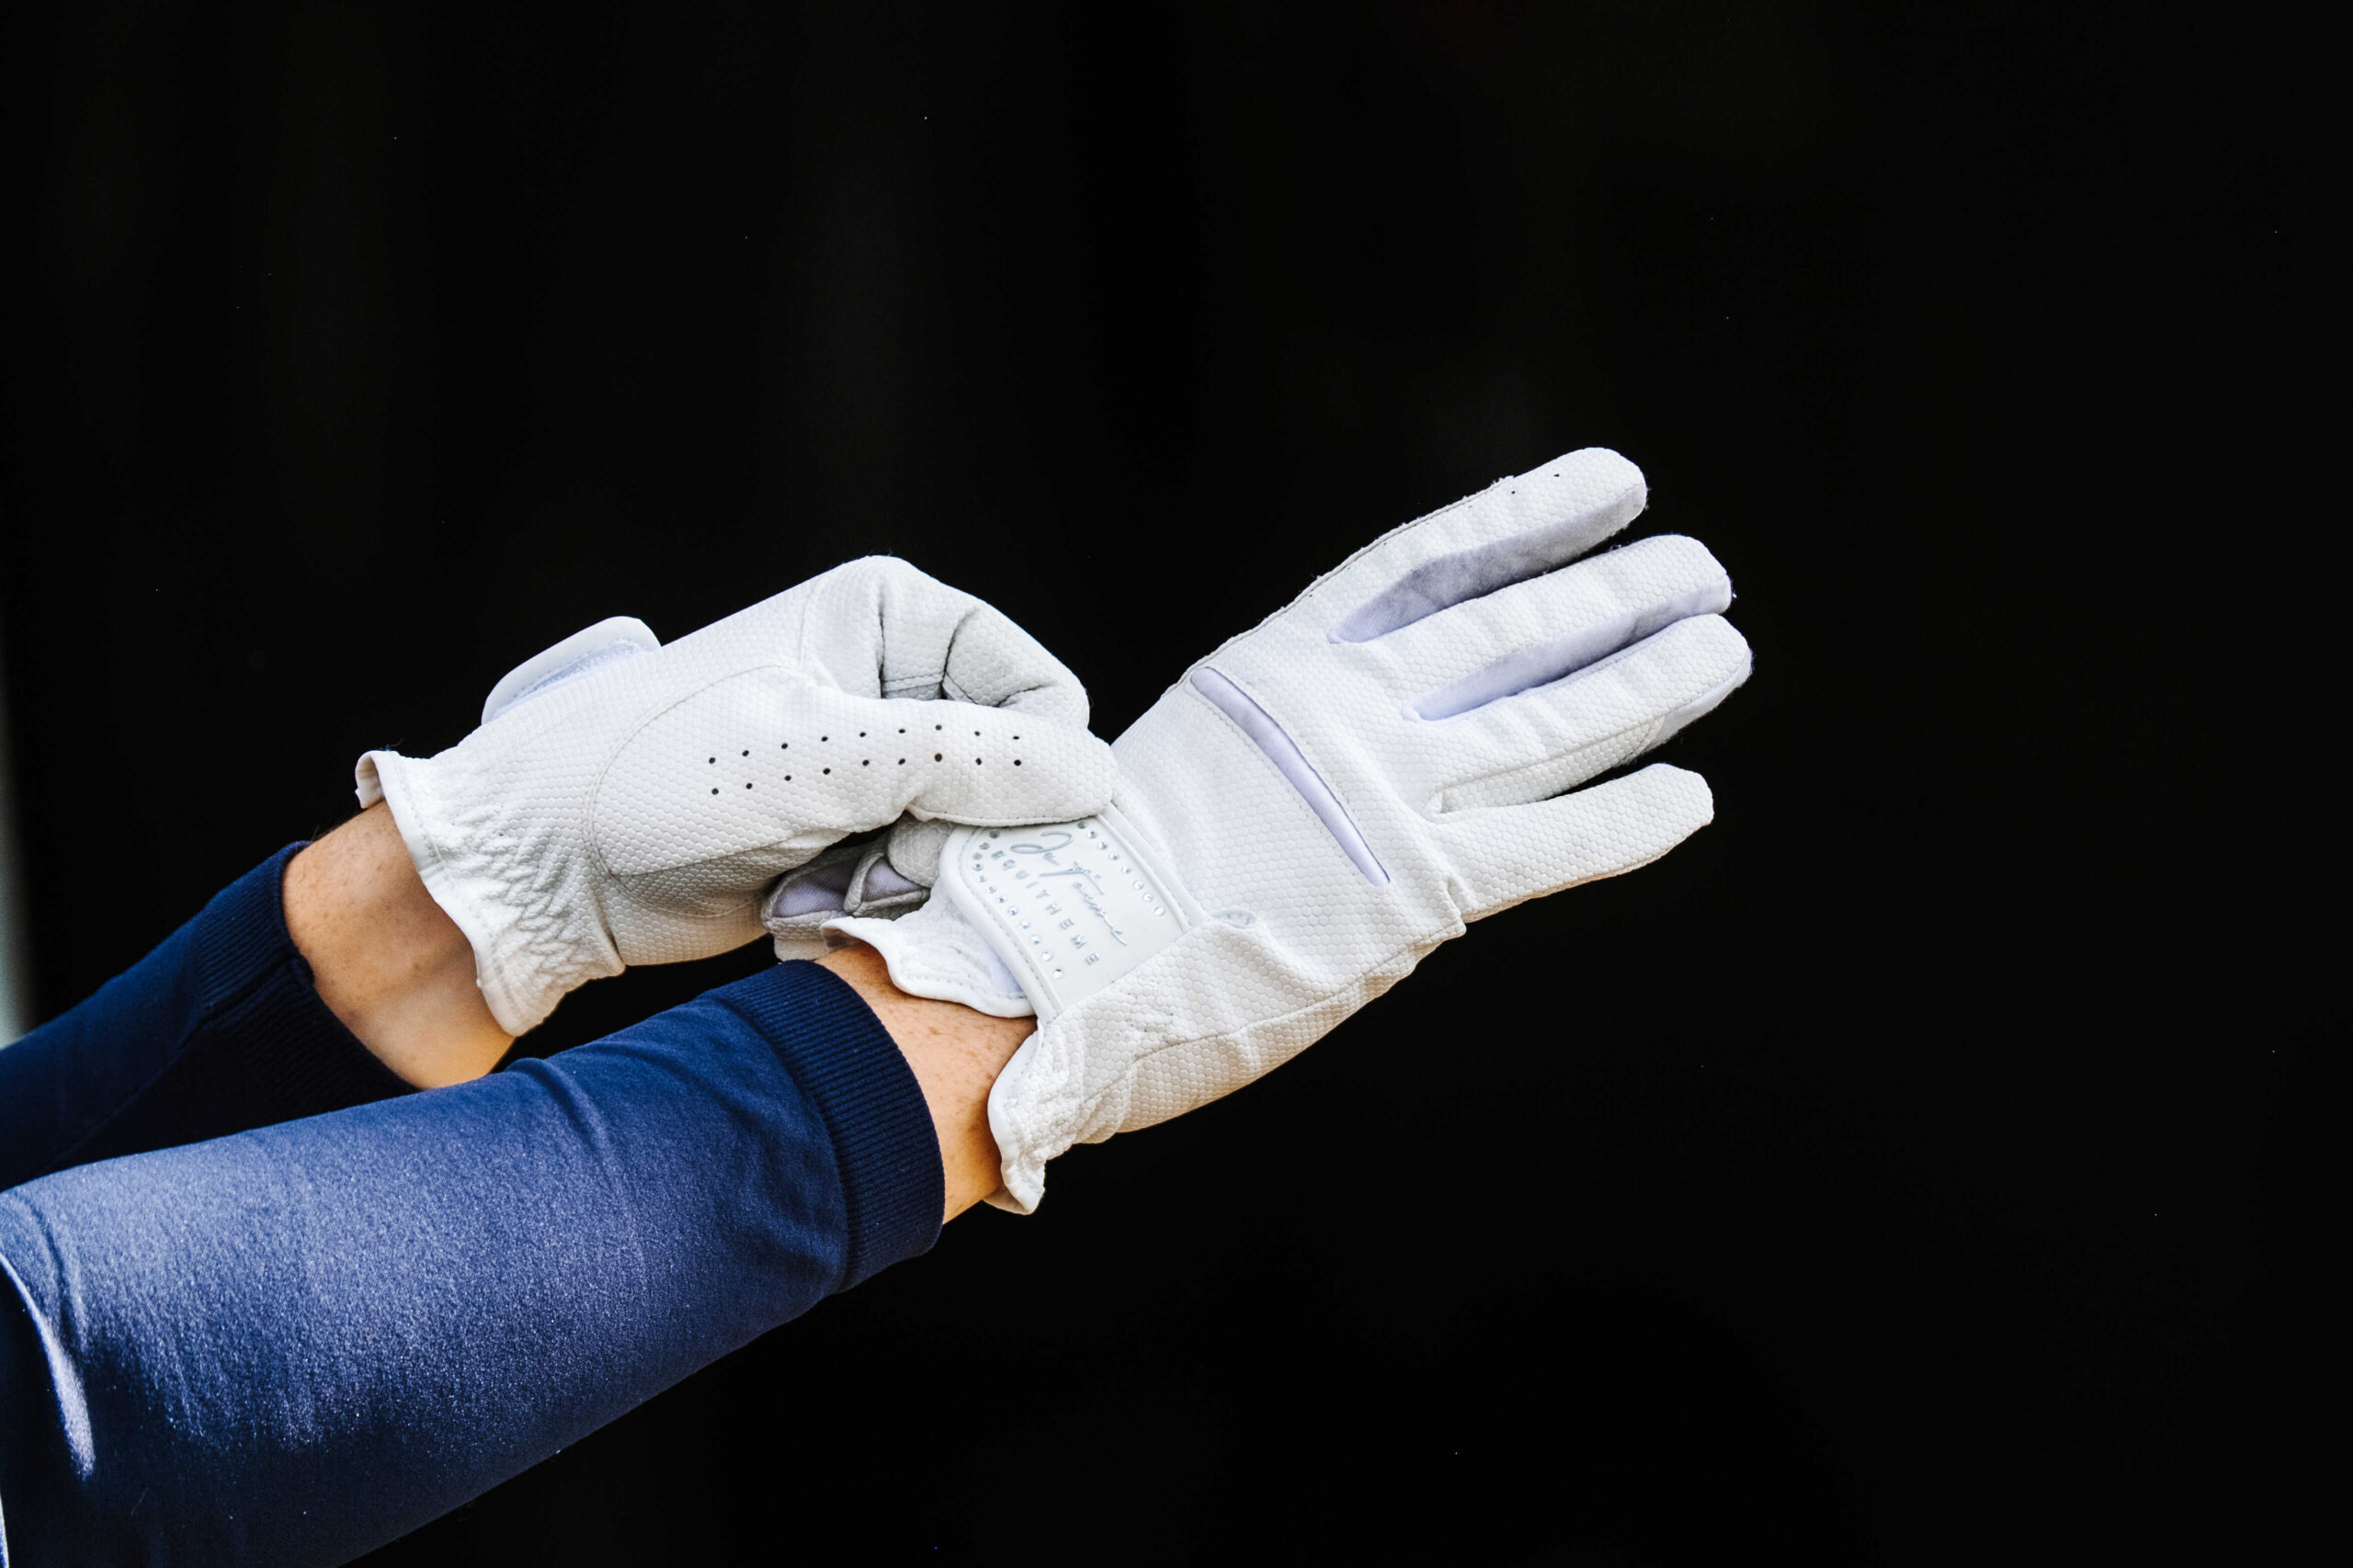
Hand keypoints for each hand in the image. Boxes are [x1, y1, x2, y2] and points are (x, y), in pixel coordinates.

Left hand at [358, 558, 1115, 1034]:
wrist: (539, 872)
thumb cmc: (654, 784)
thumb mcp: (815, 759)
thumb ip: (964, 761)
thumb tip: (1095, 778)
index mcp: (893, 617)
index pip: (1042, 695)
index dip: (1021, 771)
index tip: (937, 820)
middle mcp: (895, 680)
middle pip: (1018, 774)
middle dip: (964, 837)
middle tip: (876, 865)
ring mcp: (873, 763)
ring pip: (979, 838)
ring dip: (920, 882)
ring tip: (829, 887)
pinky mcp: (849, 835)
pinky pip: (927, 878)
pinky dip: (885, 907)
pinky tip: (813, 908)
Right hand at [836, 449, 1750, 1209]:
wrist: (1029, 964)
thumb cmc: (1060, 885)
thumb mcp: (1161, 766)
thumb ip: (1253, 754)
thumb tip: (1305, 767)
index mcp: (1275, 671)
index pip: (1424, 567)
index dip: (1524, 518)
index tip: (1605, 483)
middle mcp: (1342, 715)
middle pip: (1511, 632)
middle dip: (1617, 596)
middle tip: (1695, 570)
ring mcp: (1383, 798)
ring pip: (1552, 719)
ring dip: (1650, 680)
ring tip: (1720, 645)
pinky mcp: (1413, 895)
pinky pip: (1552, 845)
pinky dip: (1629, 818)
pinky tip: (1692, 799)